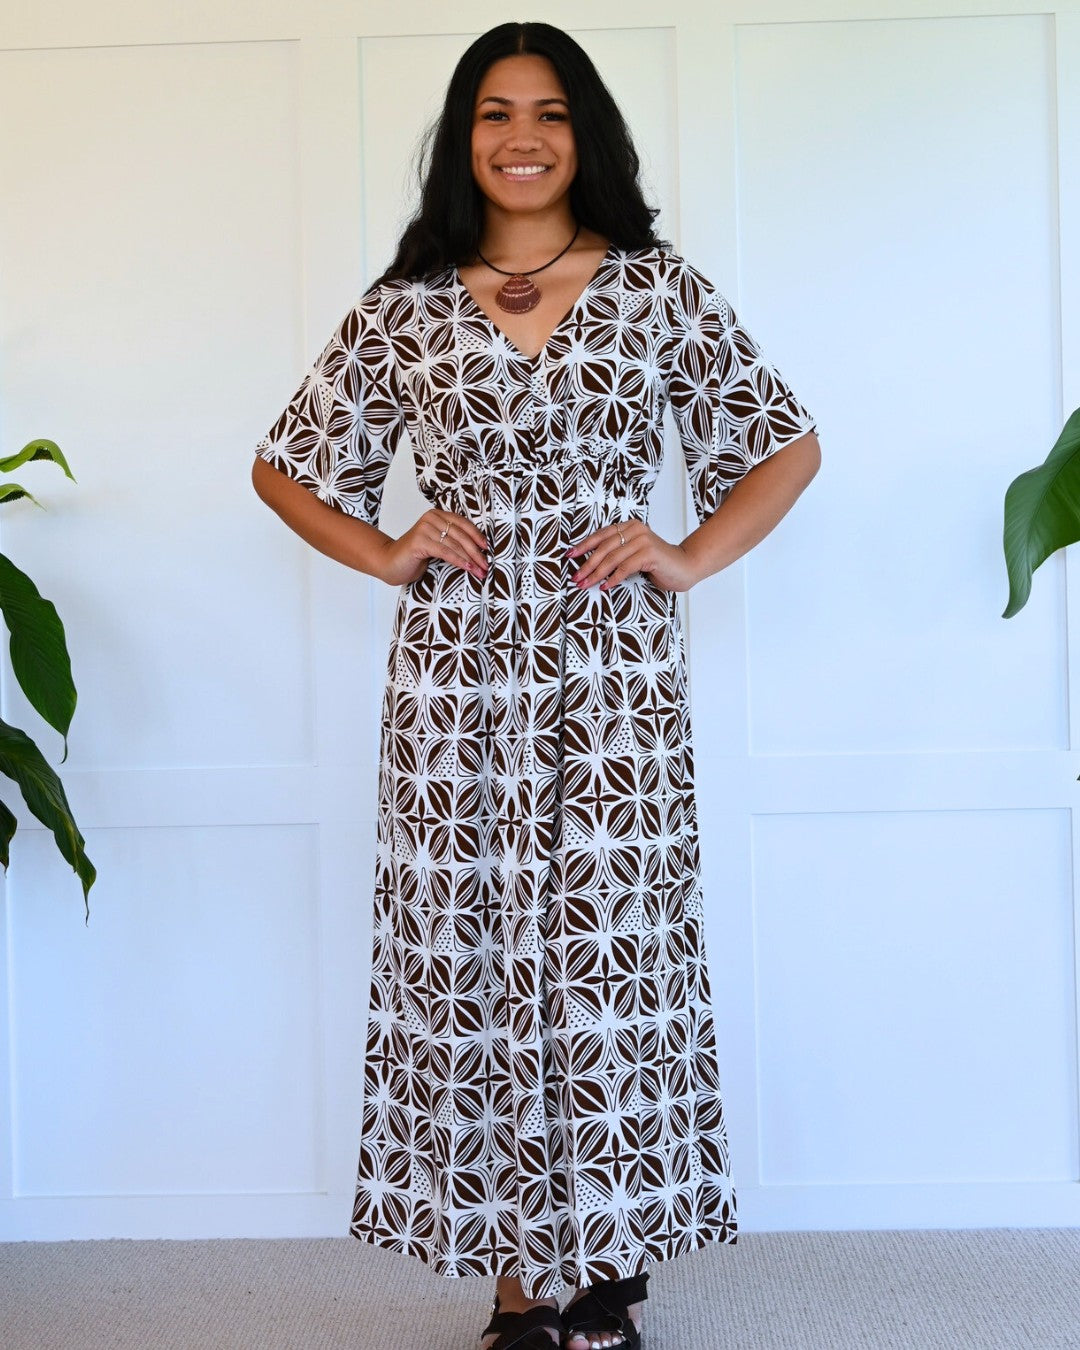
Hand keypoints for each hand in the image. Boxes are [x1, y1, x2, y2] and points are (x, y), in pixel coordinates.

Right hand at [373, 509, 488, 586]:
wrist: (390, 563)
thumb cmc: (415, 556)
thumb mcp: (437, 544)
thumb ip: (452, 540)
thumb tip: (479, 550)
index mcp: (437, 515)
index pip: (463, 523)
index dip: (477, 535)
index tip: (487, 548)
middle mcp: (431, 518)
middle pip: (461, 535)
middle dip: (476, 552)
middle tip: (486, 565)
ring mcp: (424, 529)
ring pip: (455, 545)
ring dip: (471, 559)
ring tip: (480, 571)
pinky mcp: (419, 541)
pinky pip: (445, 552)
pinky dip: (459, 561)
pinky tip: (468, 568)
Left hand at [566, 520, 701, 592]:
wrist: (685, 567)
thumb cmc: (658, 564)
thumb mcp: (634, 555)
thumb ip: (617, 553)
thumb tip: (589, 565)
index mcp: (630, 526)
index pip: (602, 534)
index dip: (584, 545)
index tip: (570, 555)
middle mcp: (636, 530)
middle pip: (604, 547)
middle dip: (587, 564)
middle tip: (576, 576)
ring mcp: (643, 540)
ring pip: (613, 558)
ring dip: (596, 573)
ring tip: (585, 584)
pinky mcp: (650, 553)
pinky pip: (625, 567)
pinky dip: (613, 578)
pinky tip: (605, 586)